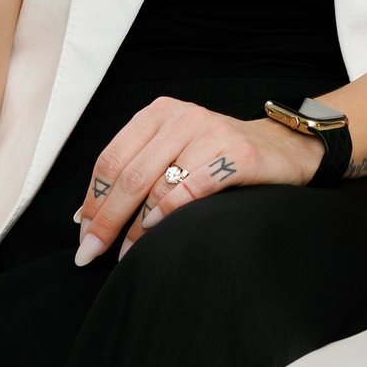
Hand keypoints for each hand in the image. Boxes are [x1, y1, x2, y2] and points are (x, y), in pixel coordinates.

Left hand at [70, 98, 323, 263]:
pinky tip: (157, 231)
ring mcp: (210, 132)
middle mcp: (181, 116)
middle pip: (129, 175)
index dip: (92, 200)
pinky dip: (168, 214)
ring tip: (127, 253)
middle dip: (106, 220)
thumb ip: (135, 171)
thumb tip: (85, 217)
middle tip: (91, 253)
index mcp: (158, 112)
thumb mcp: (173, 150)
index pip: (111, 159)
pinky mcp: (236, 155)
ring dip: (135, 227)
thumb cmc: (218, 156)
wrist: (283, 147)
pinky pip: (190, 189)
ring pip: (155, 185)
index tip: (83, 233)